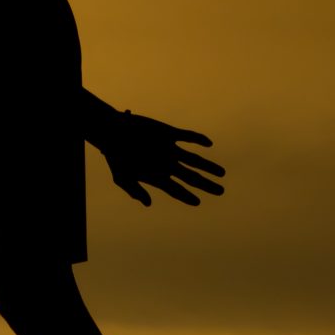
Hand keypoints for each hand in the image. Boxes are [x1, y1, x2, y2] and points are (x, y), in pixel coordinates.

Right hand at [96, 111, 225, 206]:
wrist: (112, 131)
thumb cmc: (115, 156)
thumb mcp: (121, 177)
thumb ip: (135, 190)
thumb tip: (148, 204)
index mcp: (157, 177)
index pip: (175, 190)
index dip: (186, 197)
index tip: (198, 202)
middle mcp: (166, 165)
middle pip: (191, 178)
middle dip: (206, 185)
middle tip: (221, 191)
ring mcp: (169, 150)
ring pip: (194, 160)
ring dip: (208, 166)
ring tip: (222, 173)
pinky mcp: (169, 134)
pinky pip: (187, 137)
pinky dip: (198, 139)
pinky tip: (208, 144)